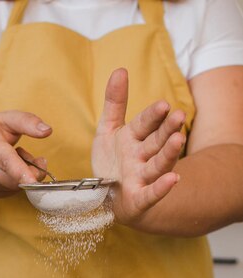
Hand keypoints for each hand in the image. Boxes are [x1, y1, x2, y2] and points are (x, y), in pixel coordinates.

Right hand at [0, 110, 51, 198]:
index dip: (21, 171)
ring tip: (13, 160)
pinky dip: (16, 182)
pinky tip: (7, 170)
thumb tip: (47, 131)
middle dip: (31, 170)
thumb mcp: (4, 119)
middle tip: (25, 154)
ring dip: (23, 176)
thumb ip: (27, 121)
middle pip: (15, 177)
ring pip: (15, 186)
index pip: (5, 159)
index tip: (33, 180)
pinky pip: (12, 192)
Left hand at [92, 68, 185, 226]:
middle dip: (167, 129)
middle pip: (156, 141)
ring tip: (178, 140)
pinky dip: (161, 188)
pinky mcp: (139, 198)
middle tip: (178, 116)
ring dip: (168, 153)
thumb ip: (115, 103)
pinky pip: (151, 193)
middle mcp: (141, 157)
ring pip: (157, 164)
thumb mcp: (108, 131)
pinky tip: (173, 180)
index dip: (153, 115)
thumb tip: (120, 70)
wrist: (108, 199)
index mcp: (134, 138)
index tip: (163, 105)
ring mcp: (142, 178)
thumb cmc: (111, 163)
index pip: (145, 123)